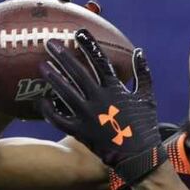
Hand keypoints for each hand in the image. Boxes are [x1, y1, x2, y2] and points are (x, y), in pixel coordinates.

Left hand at [38, 29, 165, 185]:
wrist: (138, 157)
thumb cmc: (145, 126)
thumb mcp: (147, 97)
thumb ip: (142, 73)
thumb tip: (138, 52)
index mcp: (114, 89)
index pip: (99, 61)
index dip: (88, 45)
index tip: (78, 32)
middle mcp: (98, 99)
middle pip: (76, 72)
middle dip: (62, 55)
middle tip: (49, 43)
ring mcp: (87, 116)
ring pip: (64, 92)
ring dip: (52, 77)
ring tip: (42, 66)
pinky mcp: (79, 131)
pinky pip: (59, 119)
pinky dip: (49, 110)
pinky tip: (42, 100)